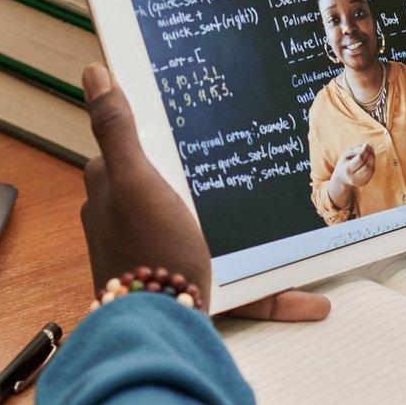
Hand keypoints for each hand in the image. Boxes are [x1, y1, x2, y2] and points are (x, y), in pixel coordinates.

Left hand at [80, 65, 329, 321]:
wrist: (160, 332)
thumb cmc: (149, 254)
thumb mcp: (135, 179)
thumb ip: (117, 127)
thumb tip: (95, 72)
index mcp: (112, 191)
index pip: (127, 148)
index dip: (155, 130)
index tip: (193, 114)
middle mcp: (129, 225)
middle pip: (169, 188)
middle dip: (204, 181)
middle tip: (243, 162)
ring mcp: (159, 258)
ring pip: (209, 236)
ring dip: (244, 234)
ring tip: (280, 221)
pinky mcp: (189, 293)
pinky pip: (239, 290)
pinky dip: (273, 293)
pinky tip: (310, 299)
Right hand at [328, 142, 376, 207]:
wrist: (341, 178)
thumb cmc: (344, 163)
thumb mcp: (346, 155)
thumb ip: (356, 149)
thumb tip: (367, 145)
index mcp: (347, 169)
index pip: (360, 159)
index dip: (365, 150)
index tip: (368, 143)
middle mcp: (353, 177)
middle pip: (367, 165)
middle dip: (371, 155)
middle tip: (371, 146)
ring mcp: (360, 181)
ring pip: (371, 169)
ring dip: (373, 159)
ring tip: (372, 151)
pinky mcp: (364, 182)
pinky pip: (372, 172)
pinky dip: (373, 163)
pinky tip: (371, 157)